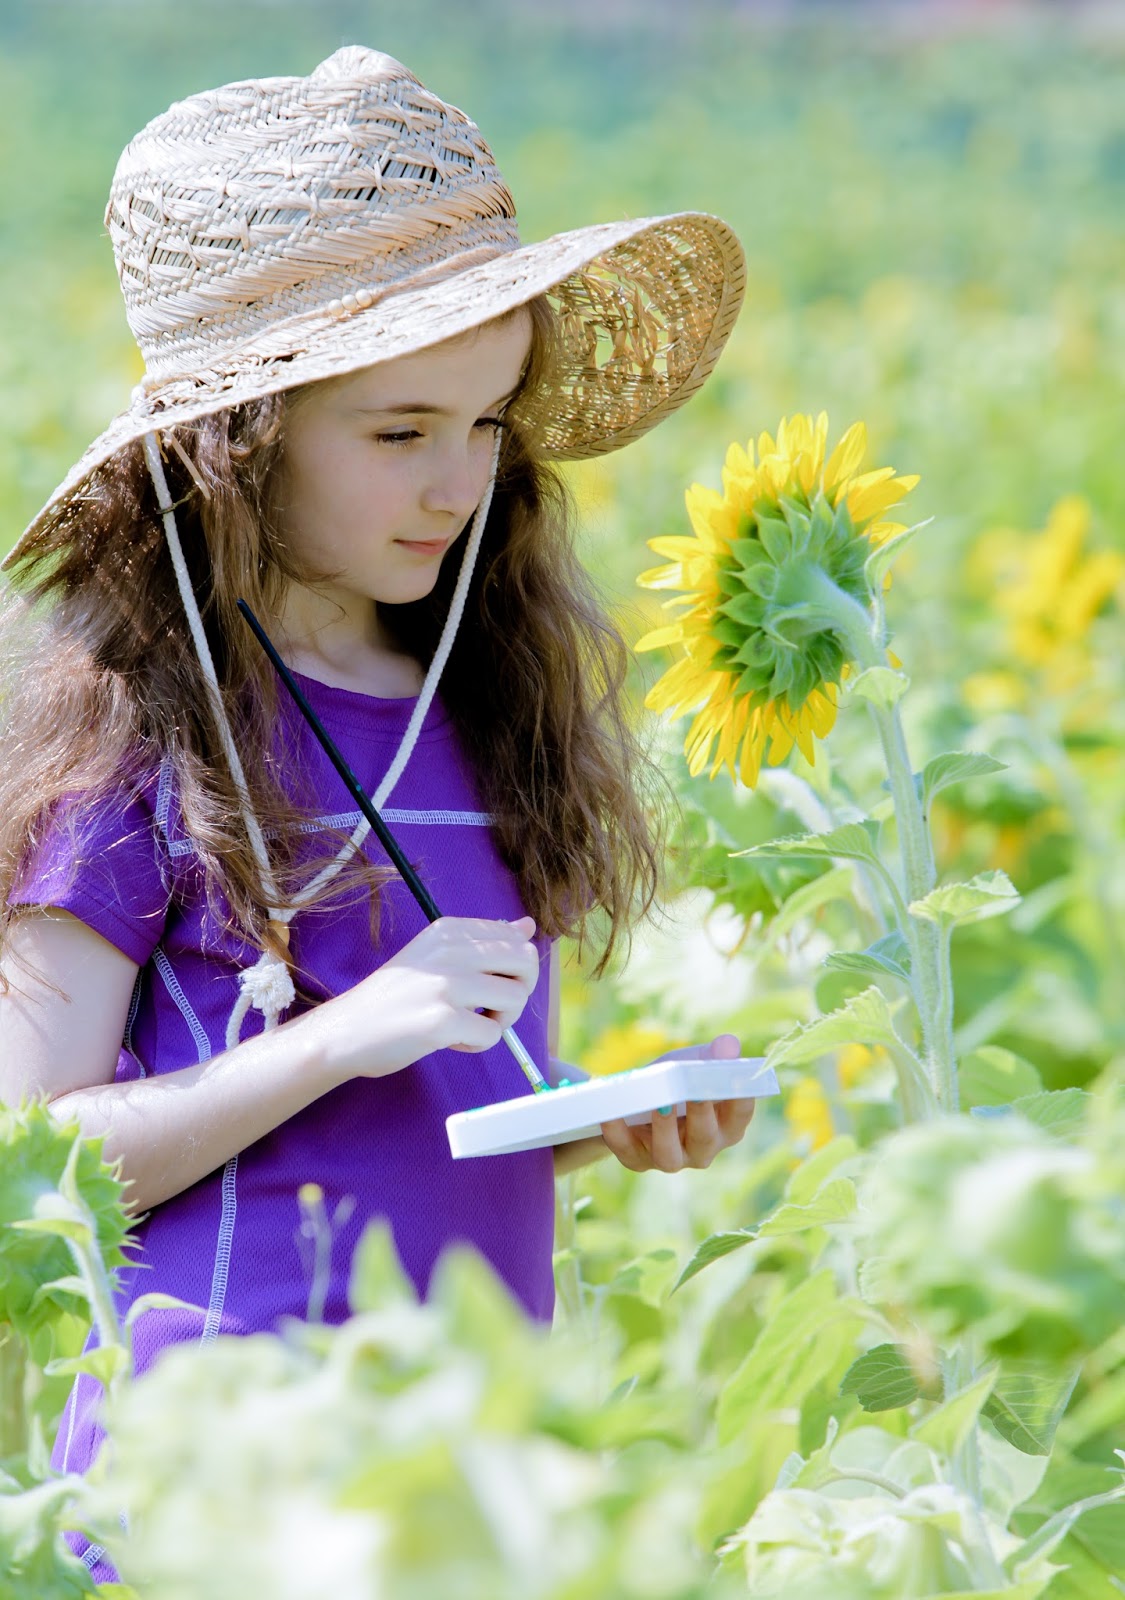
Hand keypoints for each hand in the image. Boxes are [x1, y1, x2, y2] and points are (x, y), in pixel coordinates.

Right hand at [318, 915, 539, 1080]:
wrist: (346, 1029)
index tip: (486, 983)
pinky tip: (450, 1040)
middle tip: (490, 1007)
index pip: (516, 938)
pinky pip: (493, 1034)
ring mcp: (446, 985)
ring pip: (516, 998)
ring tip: (468, 1024)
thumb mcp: (436, 955)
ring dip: (500, 1020)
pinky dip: (478, 1044)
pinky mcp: (442, 1021)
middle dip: (519, 990)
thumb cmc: (395, 996)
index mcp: (449, 930)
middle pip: (526, 961)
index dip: (513, 969)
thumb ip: (483, 940)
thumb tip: (528, 926)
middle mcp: (450, 950)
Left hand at [598, 1033, 756, 1173]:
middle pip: (705, 1138)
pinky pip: (626, 1149)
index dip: (740, 1098)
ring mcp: (670, 1159)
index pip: (740, 1116)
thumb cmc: (673, 1083)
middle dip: (701, 1113)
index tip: (736, 1078)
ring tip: (660, 1103)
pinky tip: (611, 1114)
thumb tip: (729, 1045)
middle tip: (696, 1091)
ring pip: (669, 1155)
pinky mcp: (636, 1160)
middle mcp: (702, 1149)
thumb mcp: (691, 1064)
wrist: (632, 1103)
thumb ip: (710, 1056)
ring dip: (665, 1128)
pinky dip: (618, 1132)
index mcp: (725, 1126)